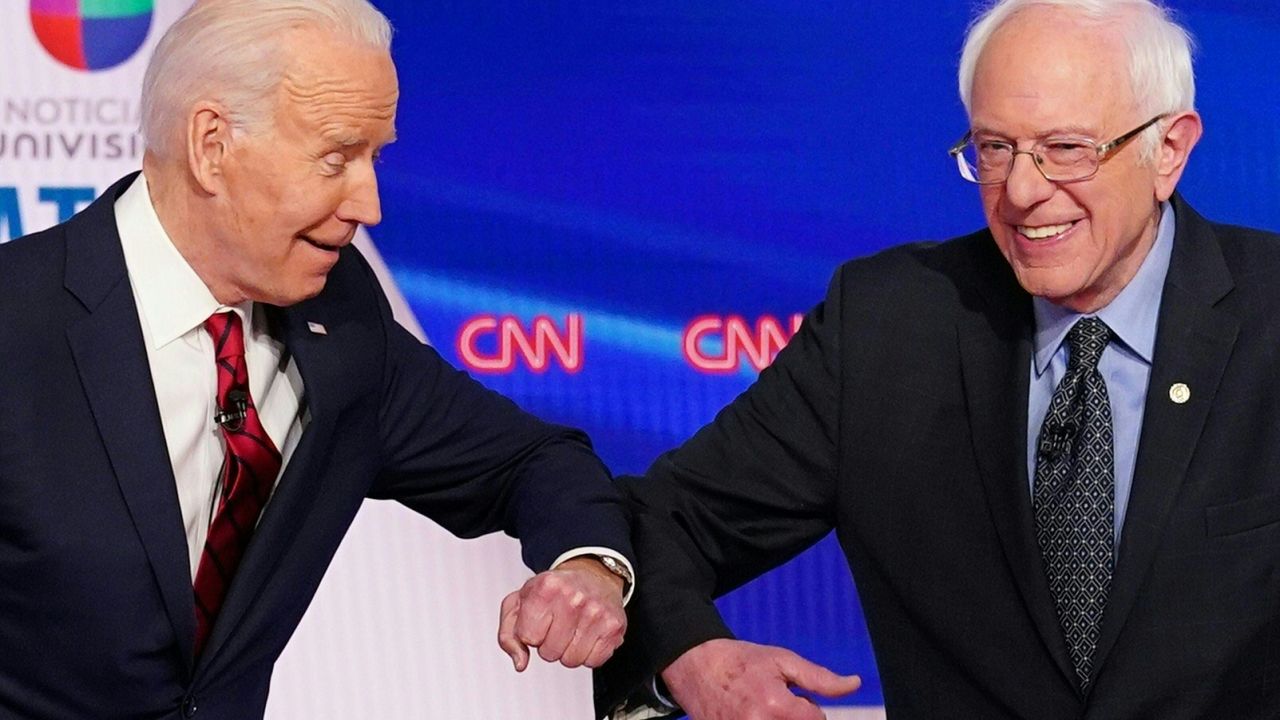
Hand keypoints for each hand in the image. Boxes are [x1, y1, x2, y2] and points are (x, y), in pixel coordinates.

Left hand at [497, 556, 626, 670]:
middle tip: (557, 624)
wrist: (592, 574)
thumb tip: (520, 663)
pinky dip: (589, 654)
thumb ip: (508, 636)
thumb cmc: (553, 590)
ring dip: (568, 650)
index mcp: (546, 587)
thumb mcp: (520, 602)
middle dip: (549, 644)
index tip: (540, 618)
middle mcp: (573, 598)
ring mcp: (596, 612)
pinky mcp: (614, 627)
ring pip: (571, 661)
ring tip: (572, 629)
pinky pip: (594, 662)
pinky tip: (588, 634)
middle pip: (549, 653)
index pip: (528, 638)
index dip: (531, 633)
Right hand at [661, 639, 860, 719]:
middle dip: (794, 719)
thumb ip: (820, 678)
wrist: (696, 667)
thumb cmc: (741, 661)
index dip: (807, 708)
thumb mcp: (782, 660)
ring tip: (763, 710)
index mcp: (776, 706)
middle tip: (775, 705)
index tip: (789, 696)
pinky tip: (750, 715)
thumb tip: (854, 684)